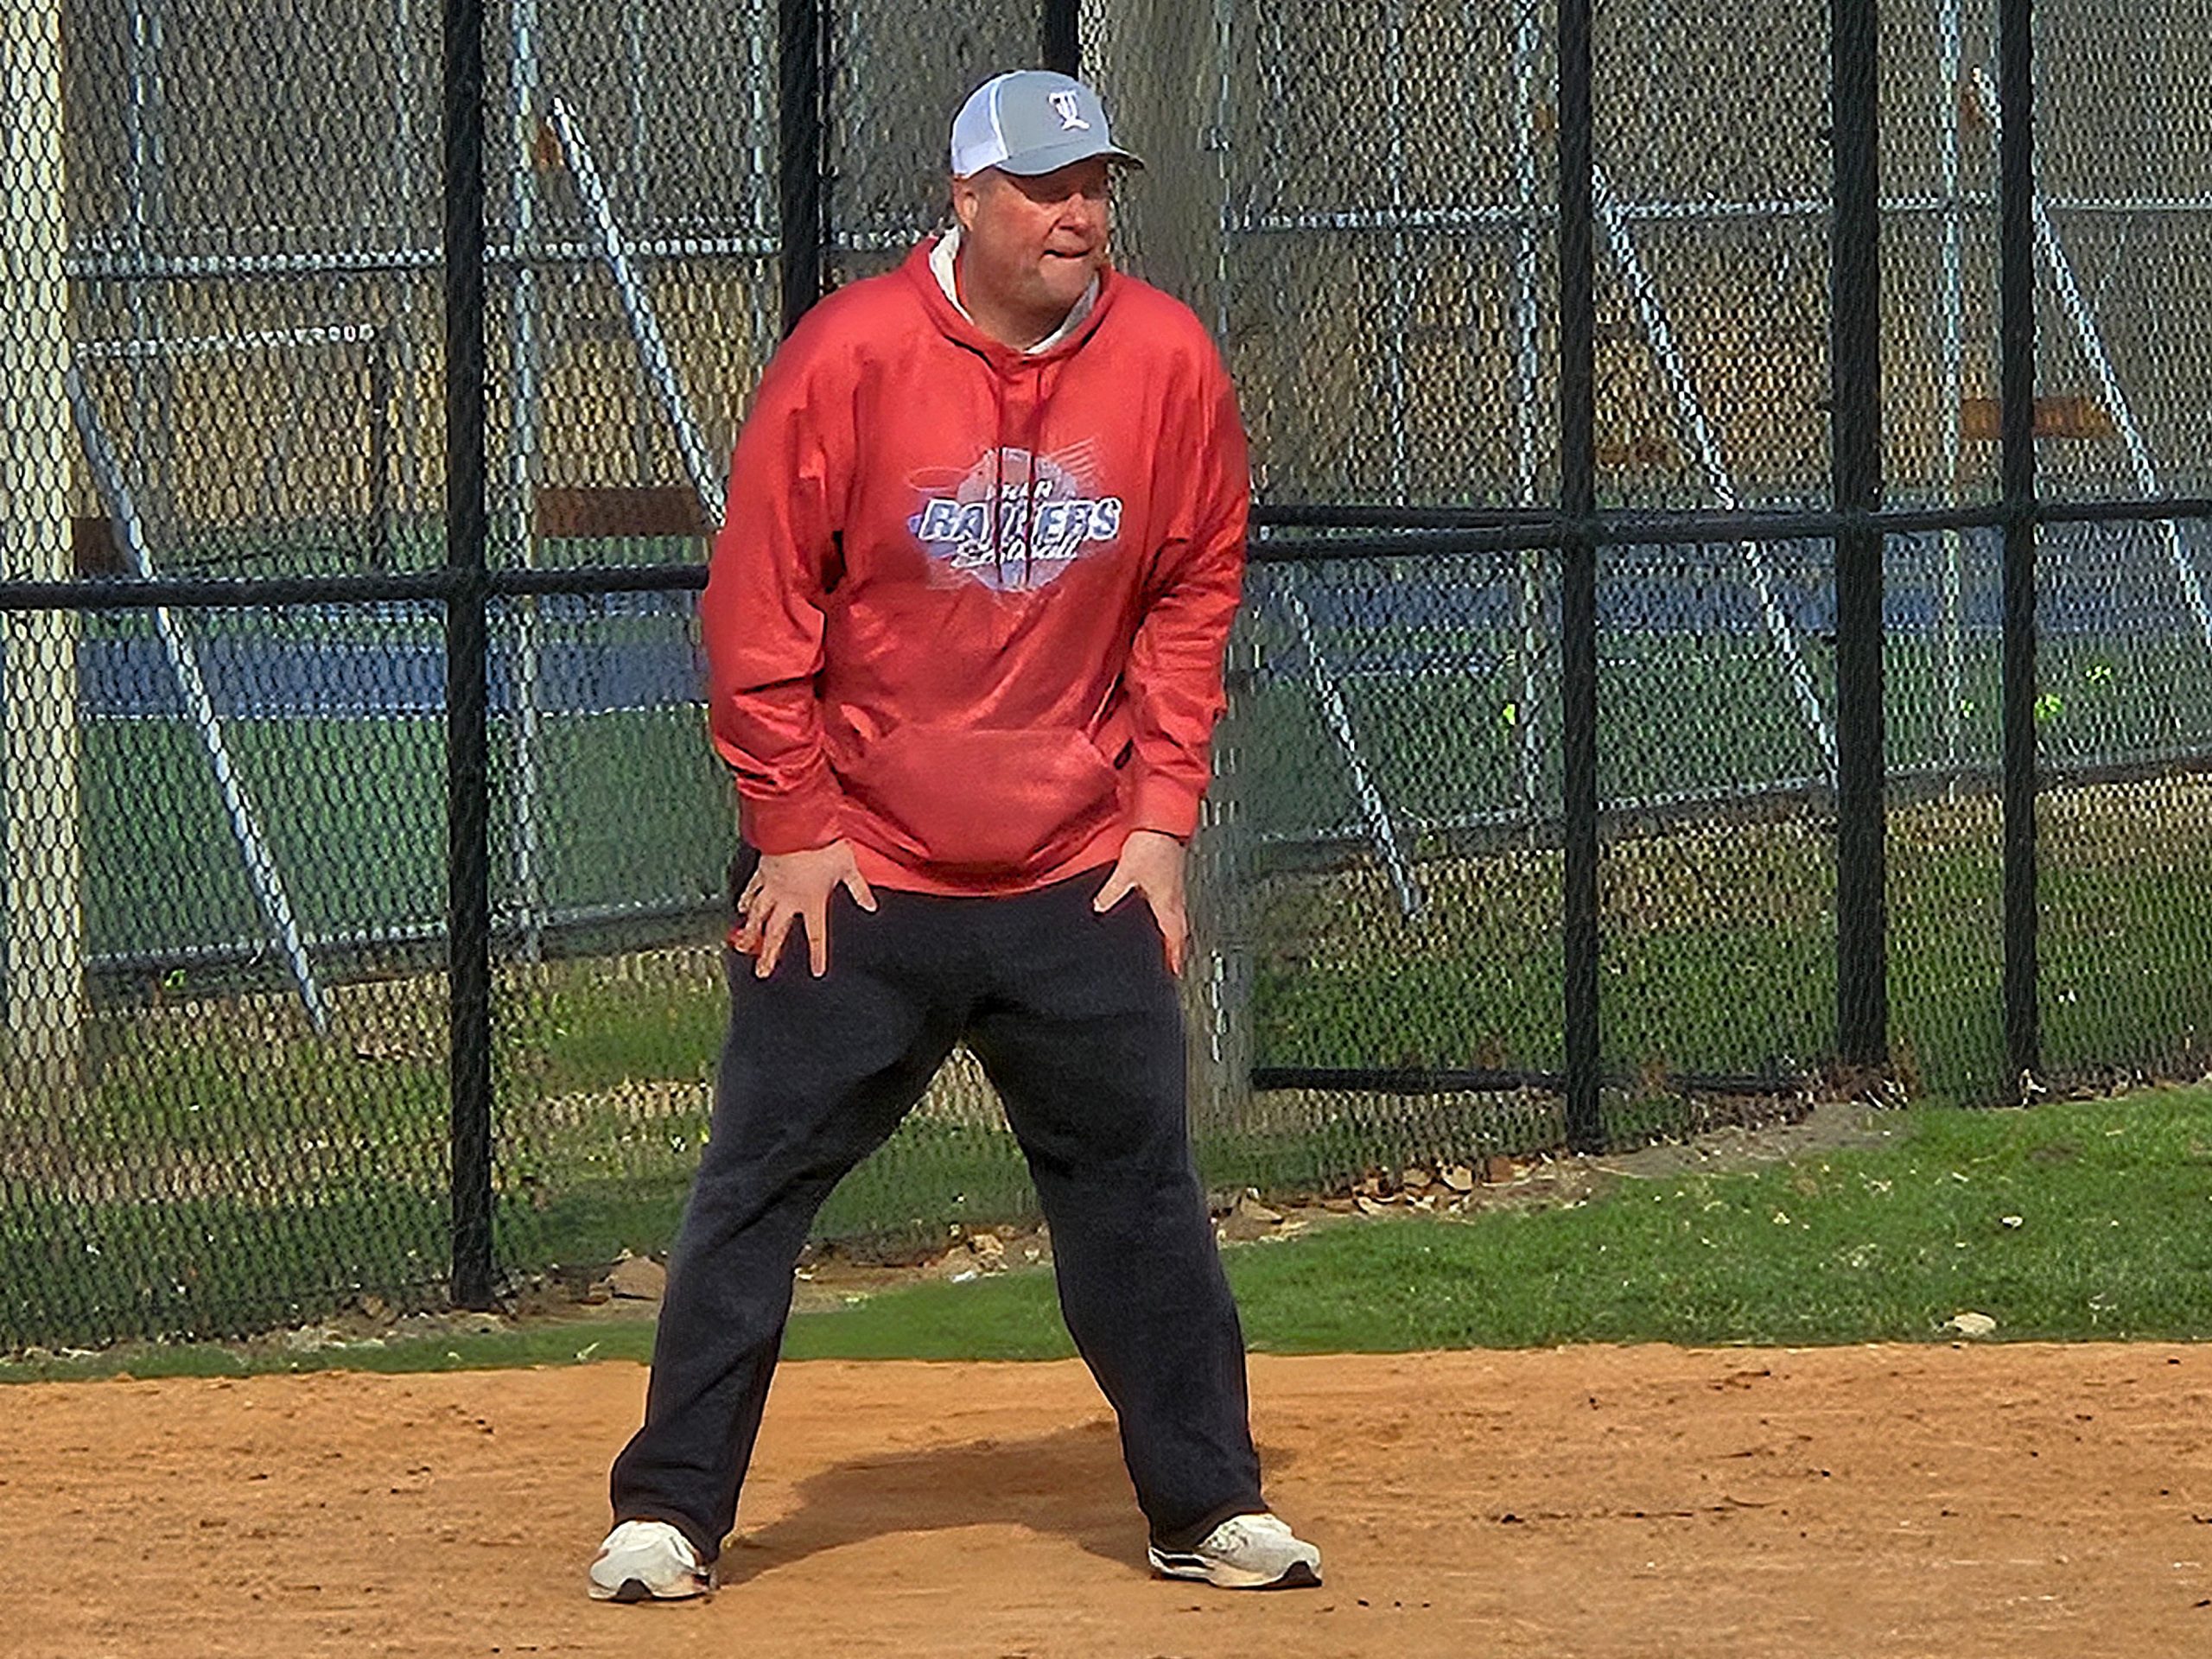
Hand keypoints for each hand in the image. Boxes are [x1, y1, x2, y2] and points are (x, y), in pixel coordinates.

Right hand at [732, 840, 875, 977]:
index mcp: (812, 901)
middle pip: (777, 932)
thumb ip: (859, 890)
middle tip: (762, 971)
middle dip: (769, 954)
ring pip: (759, 915)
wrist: (797, 825)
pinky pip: (752, 890)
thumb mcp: (849, 868)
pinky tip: (741, 910)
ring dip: (751, 933)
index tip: (816, 972)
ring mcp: (773, 886)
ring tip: (743, 947)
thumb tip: (871, 906)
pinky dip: (745, 900)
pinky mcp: (763, 871)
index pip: (816, 935)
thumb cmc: (824, 845)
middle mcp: (789, 899)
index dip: (817, 955)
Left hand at [1092, 828, 1188, 974]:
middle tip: (1177, 961)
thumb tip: (1099, 909)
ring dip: (1177, 931)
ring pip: (1180, 915)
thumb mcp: (1127, 871)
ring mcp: (1176, 885)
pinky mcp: (1174, 874)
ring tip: (1172, 942)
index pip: (1173, 934)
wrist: (1164, 820)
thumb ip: (1112, 892)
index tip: (1175, 969)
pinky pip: (1176, 902)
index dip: (1174, 953)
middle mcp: (1175, 895)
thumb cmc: (1151, 843)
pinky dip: (1173, 913)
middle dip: (1178, 946)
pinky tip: (1164, 910)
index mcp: (1166, 900)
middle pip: (1180, 928)